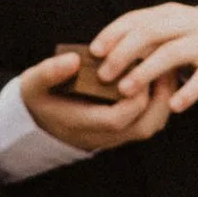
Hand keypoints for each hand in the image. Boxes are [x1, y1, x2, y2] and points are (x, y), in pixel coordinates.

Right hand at [18, 45, 178, 153]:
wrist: (38, 121)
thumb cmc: (39, 99)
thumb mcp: (34, 83)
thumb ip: (49, 72)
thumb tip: (73, 59)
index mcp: (83, 124)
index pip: (118, 118)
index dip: (133, 96)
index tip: (136, 67)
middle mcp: (104, 136)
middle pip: (145, 126)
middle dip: (160, 96)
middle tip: (162, 66)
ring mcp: (116, 136)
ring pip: (151, 125)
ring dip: (163, 99)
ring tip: (163, 70)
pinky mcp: (123, 130)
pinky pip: (149, 120)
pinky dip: (158, 101)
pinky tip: (156, 79)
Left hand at [88, 0, 197, 114]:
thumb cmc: (185, 37)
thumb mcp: (164, 30)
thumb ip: (139, 37)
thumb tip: (98, 55)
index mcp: (167, 12)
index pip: (135, 19)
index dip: (112, 34)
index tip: (93, 52)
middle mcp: (186, 23)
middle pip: (150, 33)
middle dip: (123, 53)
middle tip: (104, 75)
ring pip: (172, 53)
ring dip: (146, 71)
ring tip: (125, 90)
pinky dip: (188, 91)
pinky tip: (172, 106)